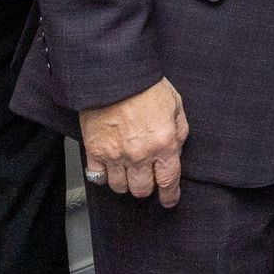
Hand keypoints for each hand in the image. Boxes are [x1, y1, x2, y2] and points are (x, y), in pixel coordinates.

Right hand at [79, 78, 188, 207]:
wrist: (114, 74)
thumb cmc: (145, 85)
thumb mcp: (176, 105)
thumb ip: (179, 131)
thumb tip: (176, 151)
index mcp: (164, 143)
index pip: (169, 181)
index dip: (170, 195)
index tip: (169, 199)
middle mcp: (140, 154)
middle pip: (143, 189)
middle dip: (147, 187)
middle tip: (147, 180)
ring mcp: (115, 155)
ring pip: (120, 187)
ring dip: (125, 183)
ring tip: (127, 172)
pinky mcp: (94, 151)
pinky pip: (98, 177)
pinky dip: (103, 176)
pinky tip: (108, 168)